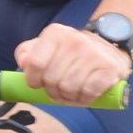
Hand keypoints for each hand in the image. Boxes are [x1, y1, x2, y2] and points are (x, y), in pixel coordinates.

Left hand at [15, 21, 132, 107]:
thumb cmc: (73, 52)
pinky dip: (84, 99)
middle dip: (52, 92)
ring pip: (68, 89)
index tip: (37, 84)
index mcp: (56, 33)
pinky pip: (88, 93)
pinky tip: (85, 94)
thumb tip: (23, 61)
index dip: (33, 80)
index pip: (35, 63)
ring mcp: (94, 53)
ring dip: (68, 97)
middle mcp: (75, 40)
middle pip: (51, 80)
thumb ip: (29, 52)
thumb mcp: (48, 46)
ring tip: (72, 93)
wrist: (109, 48)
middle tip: (58, 90)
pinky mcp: (109, 68)